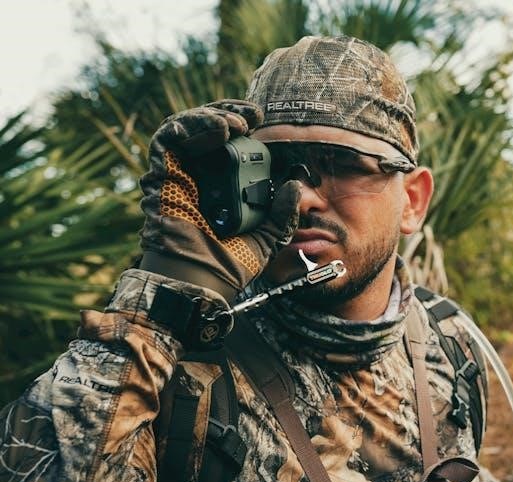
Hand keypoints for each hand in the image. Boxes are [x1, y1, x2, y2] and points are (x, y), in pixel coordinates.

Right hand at [138, 99, 300, 300]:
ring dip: (212, 116)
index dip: (241, 125)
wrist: (202, 280)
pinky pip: (167, 139)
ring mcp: (179, 173)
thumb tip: (293, 186)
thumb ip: (282, 213)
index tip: (261, 120)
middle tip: (251, 115)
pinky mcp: (162, 174)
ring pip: (186, 128)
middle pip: (207, 130)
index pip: (228, 144)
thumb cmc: (229, 264)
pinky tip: (217, 129)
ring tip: (236, 123)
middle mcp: (198, 175)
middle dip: (229, 114)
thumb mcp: (267, 235)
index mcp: (222, 185)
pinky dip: (190, 126)